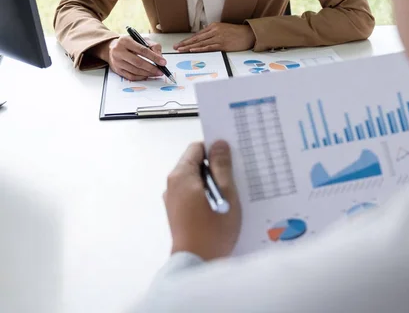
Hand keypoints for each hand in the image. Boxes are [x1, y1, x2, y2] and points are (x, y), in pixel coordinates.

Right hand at [94, 36, 165, 80]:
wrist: (112, 48)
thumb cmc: (130, 43)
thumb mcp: (141, 39)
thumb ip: (153, 46)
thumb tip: (160, 57)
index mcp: (125, 41)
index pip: (142, 50)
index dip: (154, 57)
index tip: (163, 62)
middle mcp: (119, 51)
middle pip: (138, 62)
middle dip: (152, 68)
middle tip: (161, 71)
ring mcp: (117, 61)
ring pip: (135, 70)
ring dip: (148, 73)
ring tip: (156, 73)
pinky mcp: (117, 70)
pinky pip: (131, 76)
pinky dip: (141, 77)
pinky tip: (147, 75)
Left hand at [164, 141, 241, 259]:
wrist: (198, 263)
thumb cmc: (213, 228)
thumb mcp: (225, 192)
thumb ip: (222, 166)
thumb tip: (219, 144)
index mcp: (181, 176)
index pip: (197, 148)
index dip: (215, 149)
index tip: (232, 156)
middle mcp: (172, 186)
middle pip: (196, 165)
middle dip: (216, 167)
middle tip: (236, 176)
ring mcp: (173, 201)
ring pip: (196, 181)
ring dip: (213, 183)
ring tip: (232, 194)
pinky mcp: (178, 214)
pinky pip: (193, 196)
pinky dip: (207, 196)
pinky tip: (222, 207)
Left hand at [173, 23, 255, 52]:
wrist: (248, 35)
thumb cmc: (236, 33)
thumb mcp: (223, 29)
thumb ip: (214, 33)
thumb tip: (204, 39)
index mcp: (213, 26)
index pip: (198, 34)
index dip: (188, 40)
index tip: (180, 44)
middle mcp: (214, 31)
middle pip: (197, 38)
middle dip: (185, 43)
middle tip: (176, 47)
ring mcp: (218, 37)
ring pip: (200, 42)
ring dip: (189, 47)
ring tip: (181, 50)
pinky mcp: (222, 44)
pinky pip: (208, 47)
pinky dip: (199, 48)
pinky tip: (192, 50)